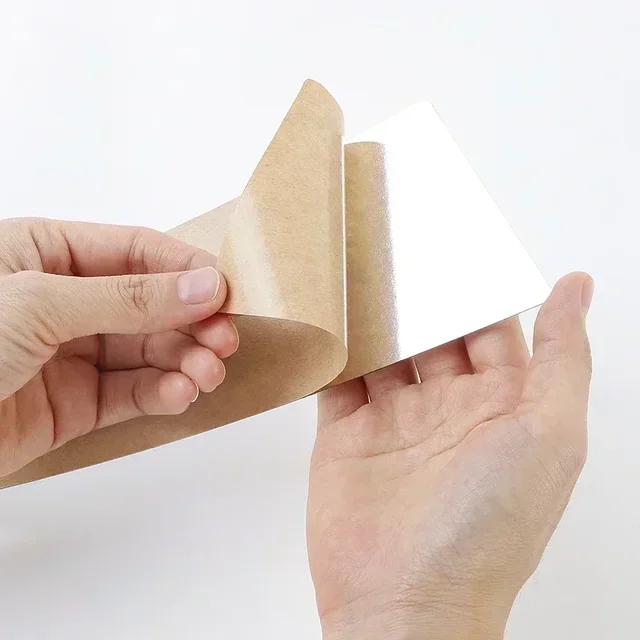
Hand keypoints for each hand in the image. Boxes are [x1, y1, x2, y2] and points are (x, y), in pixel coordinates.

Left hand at [0, 218, 237, 476]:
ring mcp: (69, 354)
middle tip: (224, 340)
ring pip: (147, 351)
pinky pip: (130, 392)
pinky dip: (160, 393)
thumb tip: (202, 287)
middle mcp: (63, 301)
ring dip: (184, 361)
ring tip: (207, 373)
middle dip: (191, 322)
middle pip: (149, 305)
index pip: (135, 252)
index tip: (224, 292)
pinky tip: (178, 394)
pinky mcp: (73, 404)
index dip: (184, 270)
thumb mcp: (39, 304)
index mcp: (45, 253)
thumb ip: (128, 298)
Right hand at [308, 273, 592, 639]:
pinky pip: (340, 377)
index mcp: (500, 406)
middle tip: (398, 246)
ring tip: (358, 267)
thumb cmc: (488, 526)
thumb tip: (577, 286)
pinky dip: (335, 346)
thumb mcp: (548, 434)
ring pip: (384, 350)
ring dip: (374, 316)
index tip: (457, 245)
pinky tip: (328, 314)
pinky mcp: (346, 433)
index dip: (475, 290)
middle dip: (418, 296)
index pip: (490, 330)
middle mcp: (448, 410)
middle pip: (431, 334)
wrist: (404, 602)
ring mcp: (394, 421)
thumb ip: (563, 357)